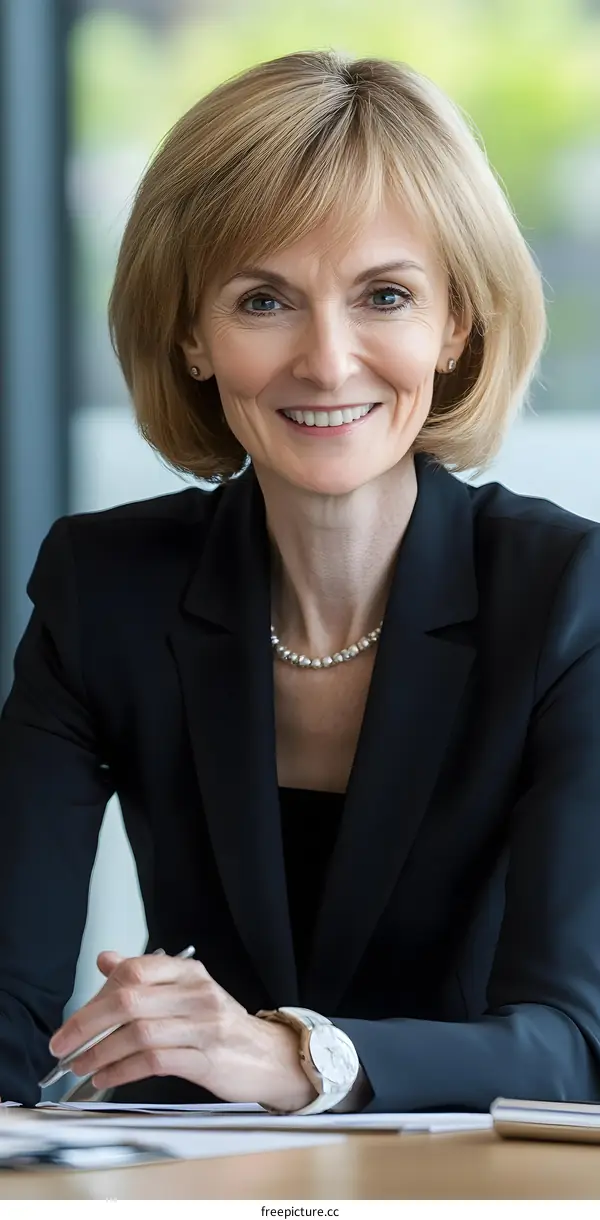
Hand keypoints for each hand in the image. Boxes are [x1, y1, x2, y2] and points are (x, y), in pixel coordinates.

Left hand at [48, 951, 315, 1110]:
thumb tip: (106, 960)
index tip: (73, 1020)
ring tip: (80, 1066)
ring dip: (100, 1053)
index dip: (97, 995)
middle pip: (130, 1001)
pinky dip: (122, 1071)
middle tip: (62, 1044)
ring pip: (138, 1034)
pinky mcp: (206, 1059)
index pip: (135, 970)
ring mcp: (204, 1026)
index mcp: (188, 972)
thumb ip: (146, 977)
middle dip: (87, 1024)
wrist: (267, 1056)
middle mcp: (196, 994)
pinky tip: (106, 1077)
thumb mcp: (186, 992)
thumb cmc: (221, 1025)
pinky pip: (154, 1062)